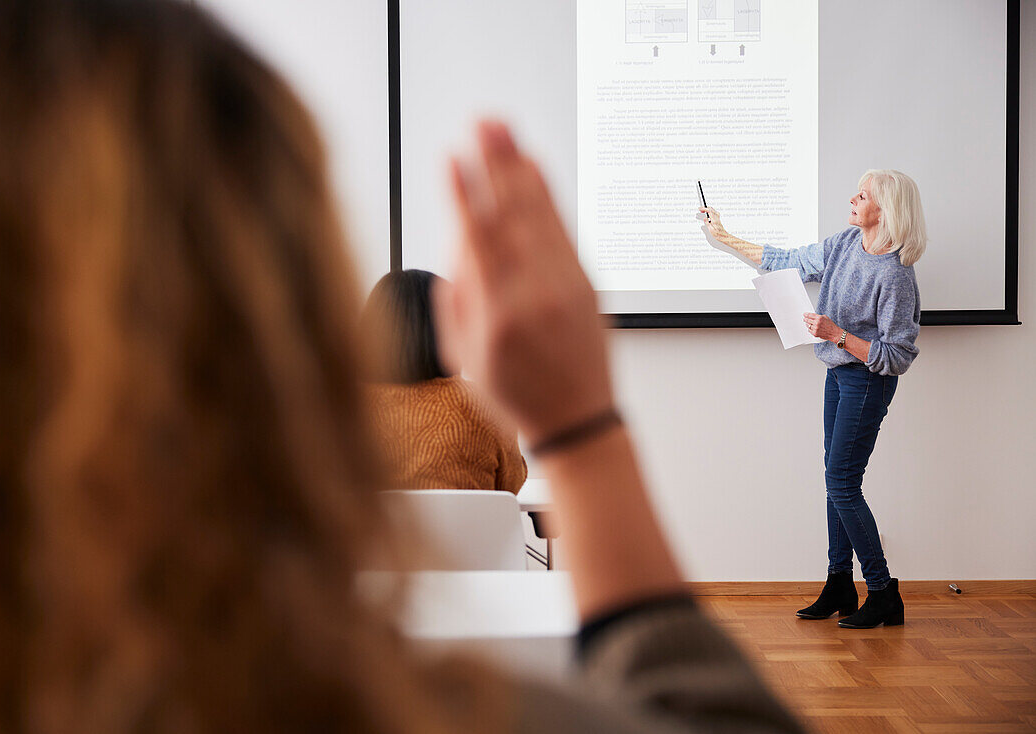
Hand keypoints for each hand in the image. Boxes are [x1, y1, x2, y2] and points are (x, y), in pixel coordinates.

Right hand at [433, 121, 613, 443]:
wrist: (578, 421)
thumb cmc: (517, 395)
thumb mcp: (465, 358)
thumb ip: (456, 301)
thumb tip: (456, 249)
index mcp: (498, 316)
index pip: (477, 242)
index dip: (462, 194)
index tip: (451, 158)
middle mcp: (534, 295)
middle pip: (511, 215)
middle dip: (494, 162)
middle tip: (483, 122)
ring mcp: (564, 286)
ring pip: (539, 216)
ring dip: (519, 167)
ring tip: (505, 130)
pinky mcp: (584, 282)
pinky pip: (563, 229)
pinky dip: (548, 195)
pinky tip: (536, 169)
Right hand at [697, 207, 730, 244]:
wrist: (723, 236)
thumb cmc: (718, 234)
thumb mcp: (711, 230)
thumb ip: (707, 223)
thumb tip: (705, 218)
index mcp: (714, 220)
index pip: (709, 211)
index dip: (704, 208)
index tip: (700, 209)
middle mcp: (717, 218)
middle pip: (711, 209)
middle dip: (705, 208)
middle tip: (700, 209)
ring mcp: (718, 218)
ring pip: (713, 210)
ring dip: (708, 209)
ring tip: (703, 211)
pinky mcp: (718, 219)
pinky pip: (714, 212)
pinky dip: (710, 211)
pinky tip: (708, 214)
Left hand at [803, 312, 841, 341]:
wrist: (834, 333)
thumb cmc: (830, 325)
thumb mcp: (825, 317)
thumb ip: (818, 316)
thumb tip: (812, 316)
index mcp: (819, 318)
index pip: (810, 315)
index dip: (806, 314)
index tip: (804, 314)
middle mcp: (817, 323)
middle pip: (807, 320)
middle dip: (805, 319)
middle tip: (804, 319)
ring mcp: (815, 328)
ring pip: (808, 325)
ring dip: (808, 324)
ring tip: (809, 324)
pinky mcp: (815, 333)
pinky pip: (809, 330)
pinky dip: (810, 329)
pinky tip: (812, 328)